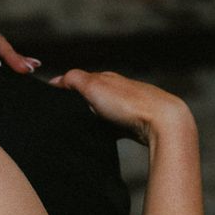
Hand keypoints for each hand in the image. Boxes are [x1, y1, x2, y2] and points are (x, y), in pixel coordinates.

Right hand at [49, 69, 193, 144]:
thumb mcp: (93, 85)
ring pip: (102, 111)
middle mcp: (118, 89)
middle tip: (64, 117)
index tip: (51, 101)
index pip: (79, 80)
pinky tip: (102, 137)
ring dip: (92, 118)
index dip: (64, 89)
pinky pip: (114, 126)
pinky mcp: (135, 122)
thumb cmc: (128, 103)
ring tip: (82, 128)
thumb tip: (56, 80)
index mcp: (106, 78)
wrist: (163, 122)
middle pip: (91, 95)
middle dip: (77, 104)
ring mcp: (128, 106)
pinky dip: (105, 130)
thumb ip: (73, 79)